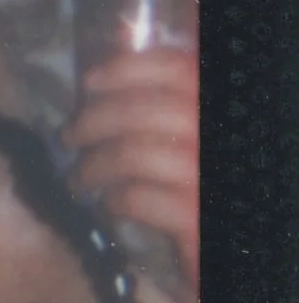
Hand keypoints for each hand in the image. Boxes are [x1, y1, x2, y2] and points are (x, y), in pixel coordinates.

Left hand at [65, 42, 197, 284]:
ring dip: (94, 165)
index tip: (89, 82)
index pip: (177, 69)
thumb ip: (165, 102)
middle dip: (94, 120)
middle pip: (142, 111)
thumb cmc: (205, 186)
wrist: (231, 250)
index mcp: (218, 108)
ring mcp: (206, 176)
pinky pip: (137, 197)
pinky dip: (114, 199)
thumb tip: (116, 52)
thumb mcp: (194, 137)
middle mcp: (216, 135)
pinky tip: (110, 205)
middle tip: (70, 136)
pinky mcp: (194, 218)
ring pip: (131, 153)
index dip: (127, 69)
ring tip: (80, 179)